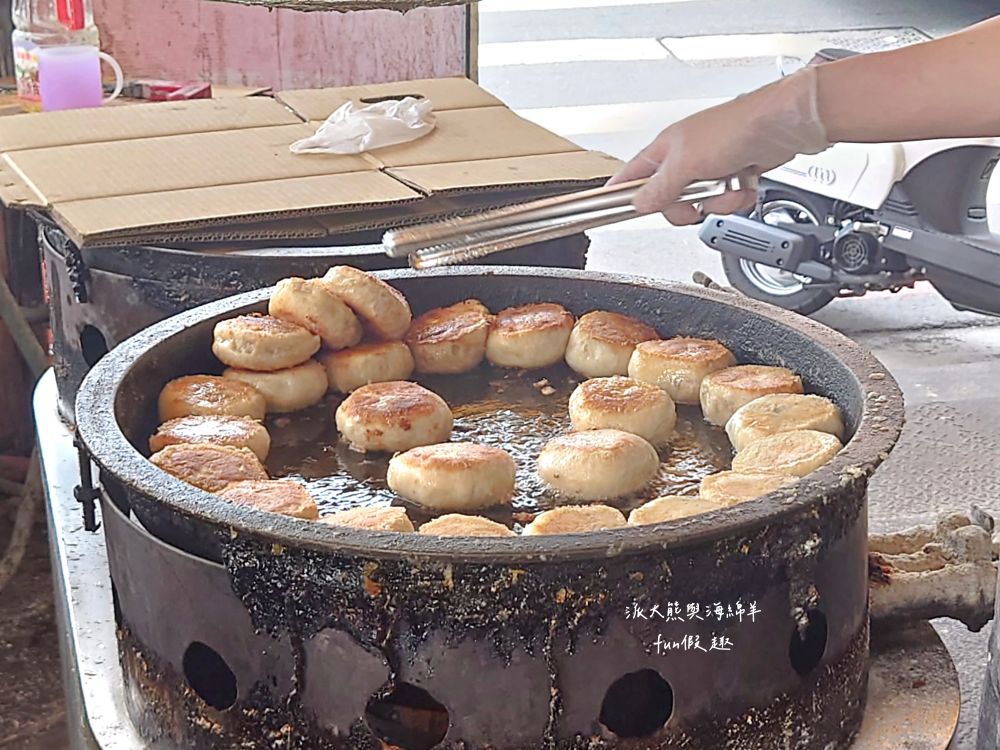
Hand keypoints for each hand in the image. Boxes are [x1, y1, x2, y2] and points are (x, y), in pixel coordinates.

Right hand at [609, 67, 828, 224]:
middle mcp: (686, 156)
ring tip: (728, 187)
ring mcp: (711, 165)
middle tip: (694, 203)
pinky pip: (726, 201)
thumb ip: (659, 188)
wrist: (782, 124)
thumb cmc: (736, 127)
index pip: (633, 174)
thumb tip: (639, 203)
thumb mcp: (687, 163)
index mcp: (667, 147)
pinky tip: (744, 184)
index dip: (624, 193)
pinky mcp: (735, 173)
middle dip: (686, 207)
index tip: (618, 209)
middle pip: (669, 199)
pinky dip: (736, 198)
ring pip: (701, 204)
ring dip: (717, 202)